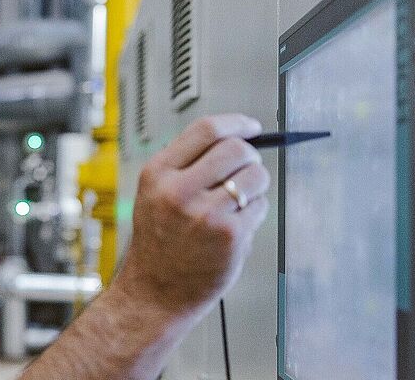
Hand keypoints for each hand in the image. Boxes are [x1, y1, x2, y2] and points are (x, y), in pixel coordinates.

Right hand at [117, 114, 271, 314]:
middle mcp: (179, 191)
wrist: (155, 290)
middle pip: (235, 149)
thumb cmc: (159, 242)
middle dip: (249, 156)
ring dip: (256, 184)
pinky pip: (260, 207)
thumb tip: (233, 139)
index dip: (236, 123)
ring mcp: (205, 214)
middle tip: (247, 167)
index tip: (250, 126)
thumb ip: (186, 164)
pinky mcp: (229, 235)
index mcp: (158, 173)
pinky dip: (255, 212)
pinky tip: (236, 224)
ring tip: (241, 200)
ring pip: (255, 176)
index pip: (206, 130)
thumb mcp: (155, 193)